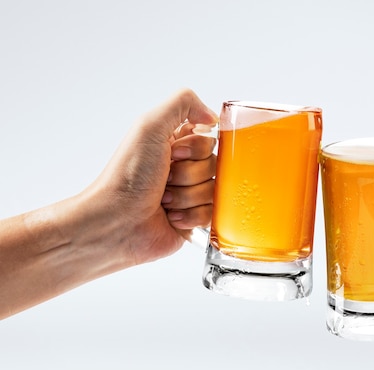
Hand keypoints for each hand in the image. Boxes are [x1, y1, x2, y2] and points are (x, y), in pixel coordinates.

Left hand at [91, 89, 217, 264]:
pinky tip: (171, 216)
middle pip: (215, 166)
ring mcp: (190, 195)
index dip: (194, 149)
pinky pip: (213, 214)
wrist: (116, 221)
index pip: (210, 140)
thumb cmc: (127, 176)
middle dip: (190, 174)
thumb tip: (213, 116)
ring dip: (188, 196)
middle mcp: (184, 168)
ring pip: (215, 191)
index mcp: (175, 144)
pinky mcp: (194, 220)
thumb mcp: (150, 126)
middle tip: (165, 179)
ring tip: (164, 200)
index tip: (172, 154)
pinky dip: (191, 216)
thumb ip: (184, 103)